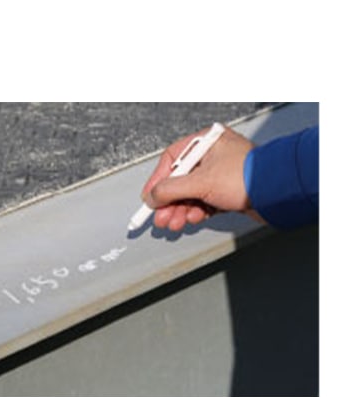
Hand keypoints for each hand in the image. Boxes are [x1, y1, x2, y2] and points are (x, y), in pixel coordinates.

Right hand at [142, 125, 258, 230]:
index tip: (148, 198)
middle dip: (170, 203)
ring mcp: (220, 174)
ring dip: (182, 210)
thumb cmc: (248, 176)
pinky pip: (204, 201)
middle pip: (180, 181)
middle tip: (161, 218)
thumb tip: (152, 196)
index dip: (158, 181)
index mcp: (205, 142)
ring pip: (192, 193)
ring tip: (176, 223)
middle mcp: (212, 156)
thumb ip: (171, 189)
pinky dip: (197, 211)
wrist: (278, 193)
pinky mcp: (227, 190)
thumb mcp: (201, 182)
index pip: (171, 160)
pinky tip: (195, 218)